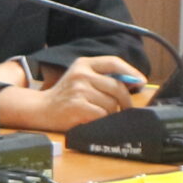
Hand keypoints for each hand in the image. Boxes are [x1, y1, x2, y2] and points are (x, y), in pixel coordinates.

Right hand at [0, 55, 140, 132]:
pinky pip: (103, 115)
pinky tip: (91, 119)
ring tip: (98, 114)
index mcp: (83, 64)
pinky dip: (102, 120)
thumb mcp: (81, 78)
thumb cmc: (66, 96)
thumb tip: (134, 82)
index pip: (113, 62)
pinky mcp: (78, 106)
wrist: (40, 109)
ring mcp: (79, 90)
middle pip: (118, 87)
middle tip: (124, 109)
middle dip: (125, 101)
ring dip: (110, 113)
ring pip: (112, 104)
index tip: (141, 81)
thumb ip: (103, 77)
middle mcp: (81, 74)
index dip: (131, 72)